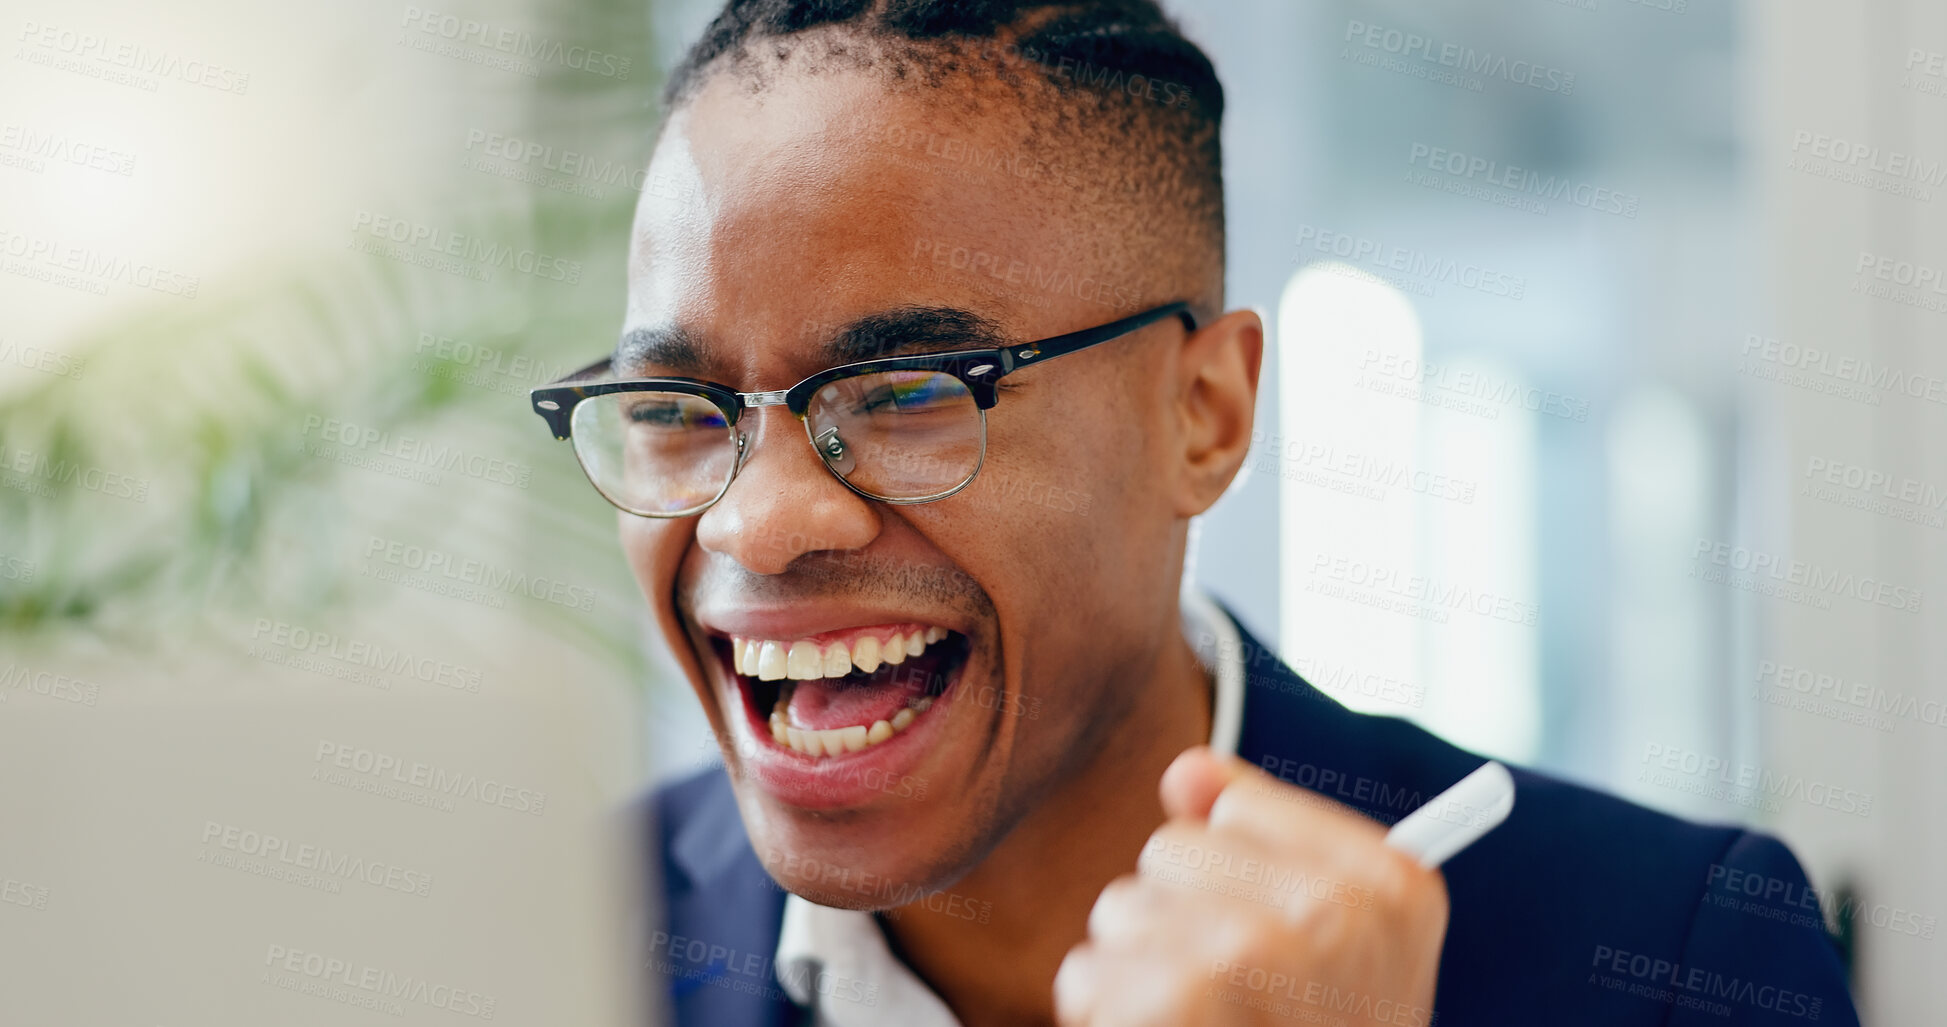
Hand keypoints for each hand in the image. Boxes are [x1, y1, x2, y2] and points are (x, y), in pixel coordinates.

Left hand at [1053, 747, 1447, 1025]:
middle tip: (1233, 1005)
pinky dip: (1107, 1022)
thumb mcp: (1339, 948)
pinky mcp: (1172, 1001)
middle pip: (1169, 847)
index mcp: (1390, 885)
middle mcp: (1327, 911)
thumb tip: (1184, 771)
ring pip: (1119, 908)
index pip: (1236, 800)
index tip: (1270, 945)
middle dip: (1179, 921)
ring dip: (1138, 976)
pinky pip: (1087, 972)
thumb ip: (1268, 841)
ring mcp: (1247, 954)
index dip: (1234, 874)